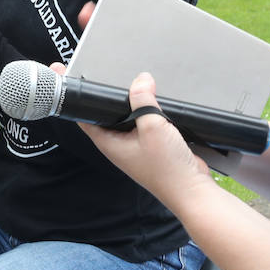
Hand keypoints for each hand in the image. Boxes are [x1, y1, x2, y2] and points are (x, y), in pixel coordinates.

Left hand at [76, 72, 215, 211]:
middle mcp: (118, 144)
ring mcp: (134, 146)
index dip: (80, 100)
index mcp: (109, 143)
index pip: (85, 118)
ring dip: (133, 105)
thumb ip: (144, 101)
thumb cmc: (168, 169)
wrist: (192, 190)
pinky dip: (148, 113)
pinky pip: (144, 123)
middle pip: (107, 115)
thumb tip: (141, 80)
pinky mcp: (150, 145)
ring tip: (139, 89)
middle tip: (113, 79)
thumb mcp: (153, 126)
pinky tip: (155, 104)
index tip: (78, 82)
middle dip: (110, 98)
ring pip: (127, 118)